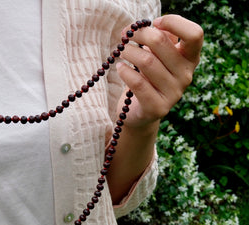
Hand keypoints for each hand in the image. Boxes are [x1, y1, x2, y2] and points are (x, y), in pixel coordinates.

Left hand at [116, 14, 203, 129]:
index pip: (195, 34)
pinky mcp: (157, 108)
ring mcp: (174, 93)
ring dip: (128, 51)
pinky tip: (119, 67)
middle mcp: (186, 76)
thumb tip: (151, 26)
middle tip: (126, 34)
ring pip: (146, 61)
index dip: (174, 22)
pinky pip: (138, 83)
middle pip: (161, 42)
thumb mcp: (157, 57)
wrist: (140, 112)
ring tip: (121, 50)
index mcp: (189, 59)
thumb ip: (161, 39)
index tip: (154, 22)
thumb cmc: (147, 78)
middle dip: (139, 34)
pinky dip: (124, 71)